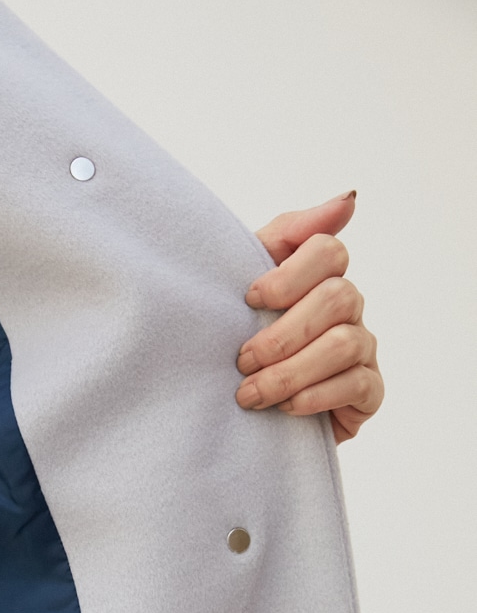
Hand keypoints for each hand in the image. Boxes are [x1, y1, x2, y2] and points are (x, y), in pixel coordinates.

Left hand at [235, 192, 383, 443]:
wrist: (243, 413)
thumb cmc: (244, 340)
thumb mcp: (247, 286)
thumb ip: (286, 237)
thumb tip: (349, 199)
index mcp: (319, 278)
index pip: (328, 251)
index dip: (290, 273)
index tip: (249, 299)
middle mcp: (348, 308)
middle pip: (337, 298)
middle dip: (283, 334)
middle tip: (243, 360)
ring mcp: (363, 349)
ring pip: (343, 344)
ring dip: (291, 371)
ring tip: (251, 393)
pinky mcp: (369, 392)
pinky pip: (355, 385)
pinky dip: (316, 396)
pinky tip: (285, 408)